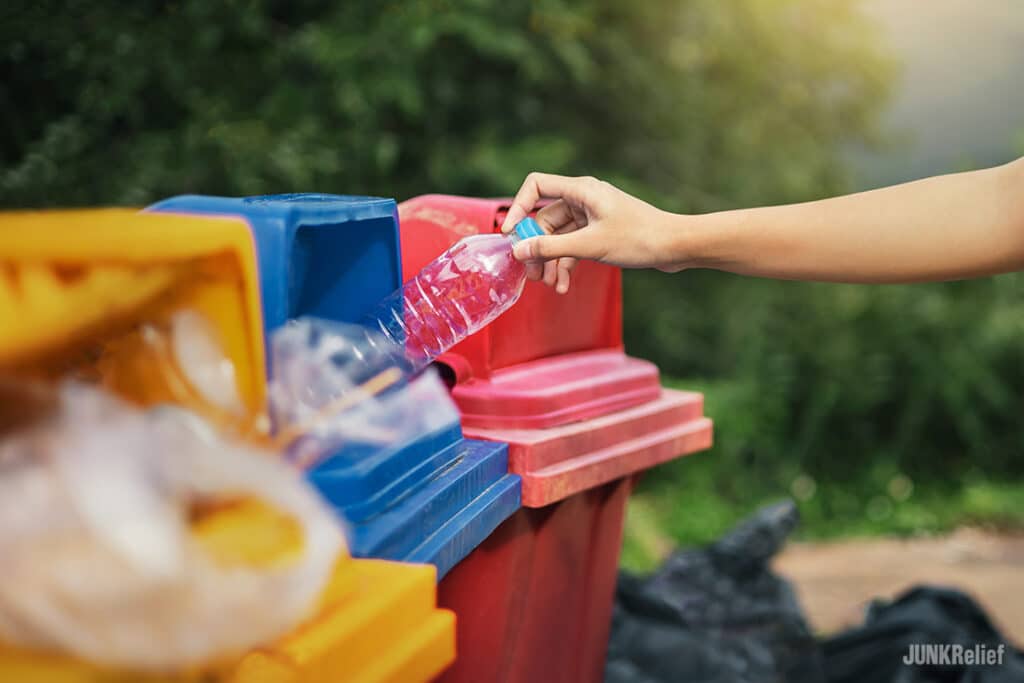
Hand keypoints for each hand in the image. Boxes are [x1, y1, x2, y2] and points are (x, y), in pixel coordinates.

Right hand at [500, 173, 685, 292]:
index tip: (510, 235)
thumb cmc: (639, 238)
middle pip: (544, 219)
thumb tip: (518, 250)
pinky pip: (573, 246)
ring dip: (551, 261)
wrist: (675, 246)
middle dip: (536, 247)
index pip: (536, 186)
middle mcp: (584, 199)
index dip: (518, 208)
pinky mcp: (599, 232)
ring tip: (549, 285)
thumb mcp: (590, 245)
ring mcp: (592, 216)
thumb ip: (551, 247)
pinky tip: (564, 285)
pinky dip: (567, 264)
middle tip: (531, 274)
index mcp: (581, 190)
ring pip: (558, 237)